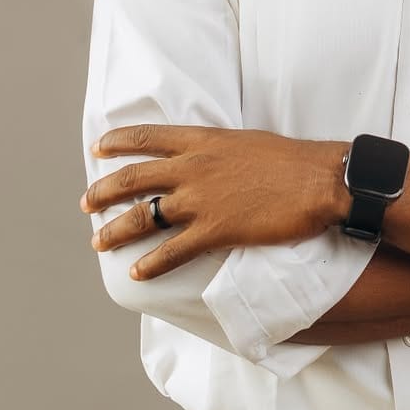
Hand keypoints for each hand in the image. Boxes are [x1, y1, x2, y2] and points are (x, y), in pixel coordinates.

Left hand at [80, 124, 342, 279]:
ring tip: (98, 242)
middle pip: (133, 177)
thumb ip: (220, 149)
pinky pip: (173, 251)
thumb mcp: (249, 141)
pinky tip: (137, 272)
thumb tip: (209, 156)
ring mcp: (202, 200)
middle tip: (87, 203)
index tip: (98, 149)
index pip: (147, 137)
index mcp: (204, 140)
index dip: (118, 143)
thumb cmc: (294, 160)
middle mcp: (194, 167)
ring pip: (142, 215)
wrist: (322, 180)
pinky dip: (151, 264)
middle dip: (103, 191)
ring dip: (115, 230)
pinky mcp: (217, 230)